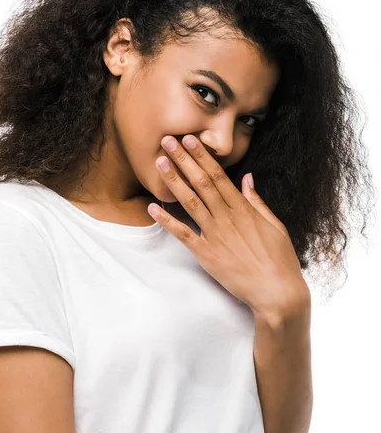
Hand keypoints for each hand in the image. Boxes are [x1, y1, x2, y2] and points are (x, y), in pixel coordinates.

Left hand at [148, 134, 309, 323]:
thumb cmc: (280, 259)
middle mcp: (227, 218)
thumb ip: (257, 200)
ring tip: (159, 163)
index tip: (190, 139)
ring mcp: (215, 235)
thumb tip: (247, 177)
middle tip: (167, 141)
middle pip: (201, 182)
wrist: (277, 292)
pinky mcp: (206, 255)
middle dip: (183, 160)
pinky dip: (167, 221)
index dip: (202, 156)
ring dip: (173, 181)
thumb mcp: (274, 224)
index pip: (218, 175)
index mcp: (243, 209)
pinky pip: (183, 235)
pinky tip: (153, 207)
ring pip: (190, 202)